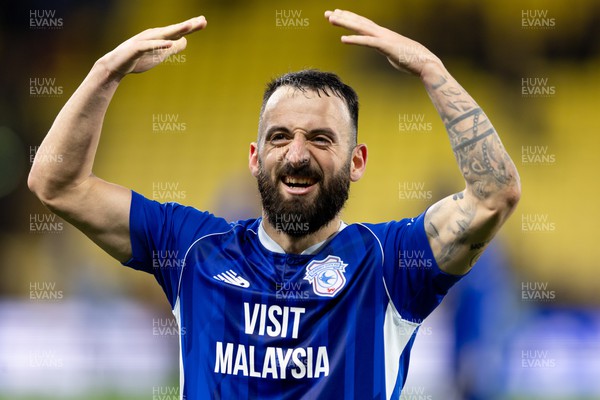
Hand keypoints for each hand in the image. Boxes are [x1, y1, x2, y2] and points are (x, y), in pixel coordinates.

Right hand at [98, 16, 206, 78]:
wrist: (115, 66)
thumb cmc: (138, 59)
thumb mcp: (159, 55)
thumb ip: (172, 48)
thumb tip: (185, 41)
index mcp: (159, 37)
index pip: (178, 31)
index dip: (190, 26)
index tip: (204, 21)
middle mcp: (153, 35)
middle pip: (173, 30)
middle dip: (188, 25)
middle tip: (202, 20)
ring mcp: (144, 41)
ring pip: (163, 35)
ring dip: (176, 30)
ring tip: (189, 26)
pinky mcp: (136, 49)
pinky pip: (149, 46)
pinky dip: (159, 45)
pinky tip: (170, 44)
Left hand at [324, 9, 441, 75]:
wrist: (427, 64)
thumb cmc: (413, 61)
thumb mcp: (395, 54)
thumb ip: (387, 50)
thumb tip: (385, 51)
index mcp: (384, 35)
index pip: (364, 24)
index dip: (350, 18)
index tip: (338, 14)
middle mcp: (382, 33)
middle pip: (359, 22)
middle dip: (343, 17)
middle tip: (327, 13)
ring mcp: (384, 39)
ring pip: (361, 28)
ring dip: (345, 23)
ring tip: (331, 19)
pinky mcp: (386, 47)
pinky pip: (367, 43)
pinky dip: (355, 40)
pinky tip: (343, 39)